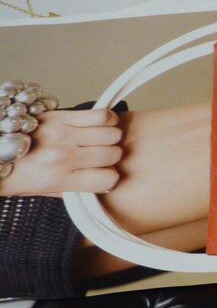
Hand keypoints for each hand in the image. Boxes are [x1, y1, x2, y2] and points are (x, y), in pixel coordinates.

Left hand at [0, 109, 122, 196]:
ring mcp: (61, 133)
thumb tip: (101, 184)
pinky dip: (107, 119)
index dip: (109, 178)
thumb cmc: (13, 174)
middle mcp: (63, 156)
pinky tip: (100, 124)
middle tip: (100, 157)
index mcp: (59, 179)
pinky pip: (100, 115)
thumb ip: (73, 190)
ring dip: (110, 138)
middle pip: (113, 154)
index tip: (104, 176)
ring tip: (100, 140)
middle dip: (111, 157)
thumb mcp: (43, 192)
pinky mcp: (57, 115)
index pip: (109, 179)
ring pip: (111, 134)